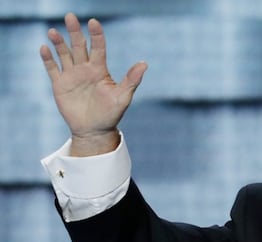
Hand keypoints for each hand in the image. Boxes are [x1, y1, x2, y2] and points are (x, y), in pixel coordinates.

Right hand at [40, 13, 147, 155]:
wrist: (95, 130)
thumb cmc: (111, 114)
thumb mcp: (123, 97)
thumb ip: (131, 80)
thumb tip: (144, 64)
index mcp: (100, 70)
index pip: (98, 48)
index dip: (96, 35)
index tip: (94, 22)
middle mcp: (85, 69)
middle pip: (79, 46)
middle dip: (75, 32)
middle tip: (71, 17)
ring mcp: (72, 76)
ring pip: (64, 54)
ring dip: (59, 43)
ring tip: (54, 32)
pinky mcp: (60, 85)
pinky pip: (52, 69)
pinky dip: (48, 59)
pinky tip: (44, 48)